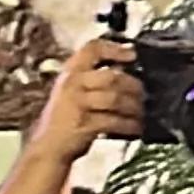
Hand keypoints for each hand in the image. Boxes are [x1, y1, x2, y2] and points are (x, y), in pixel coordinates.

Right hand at [32, 37, 144, 161]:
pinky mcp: (84, 124)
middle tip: (144, 94)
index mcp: (70, 71)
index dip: (114, 49)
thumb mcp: (74, 90)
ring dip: (134, 107)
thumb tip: (128, 73)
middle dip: (133, 86)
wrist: (49, 145)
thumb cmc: (67, 117)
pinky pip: (114, 121)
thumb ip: (94, 78)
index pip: (92, 49)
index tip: (133, 55)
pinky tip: (137, 127)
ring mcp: (76, 103)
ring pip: (115, 99)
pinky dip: (130, 125)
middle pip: (112, 76)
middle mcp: (72, 83)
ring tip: (141, 112)